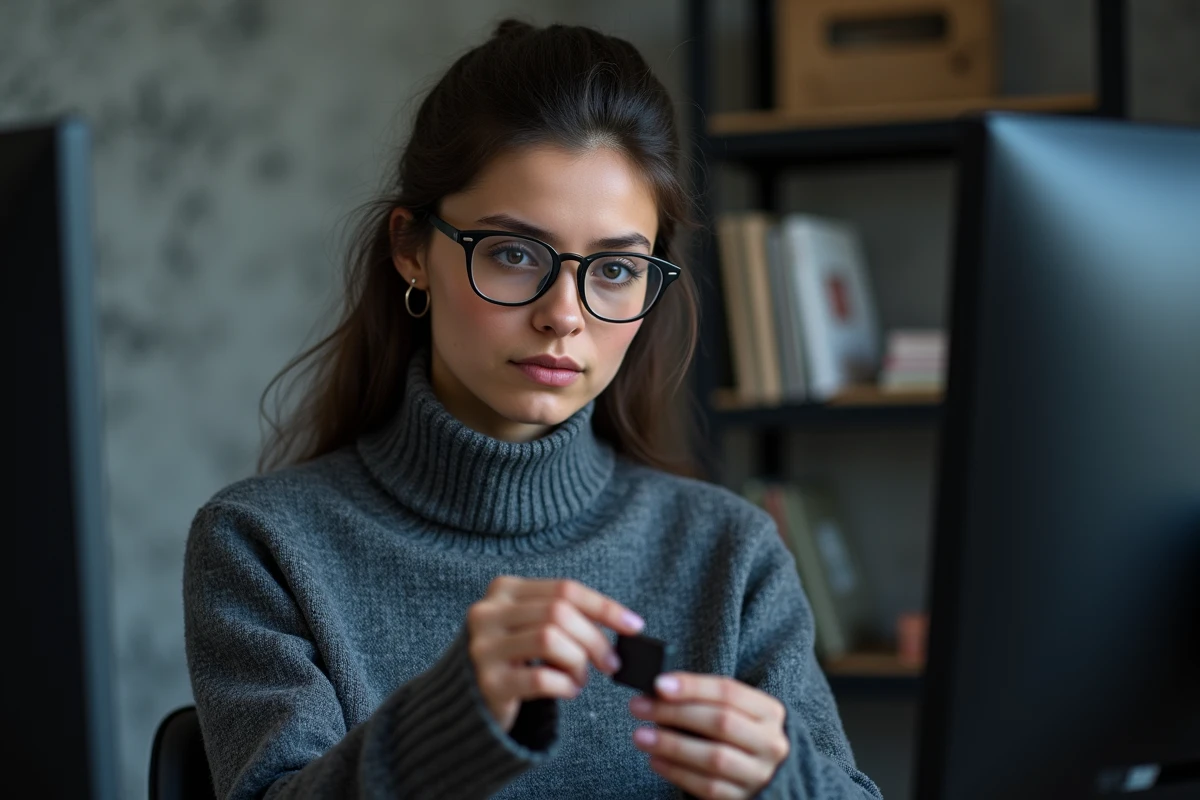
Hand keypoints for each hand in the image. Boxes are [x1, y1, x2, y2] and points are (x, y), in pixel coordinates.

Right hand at [467, 576, 644, 731]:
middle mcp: (487, 613)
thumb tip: (622, 625)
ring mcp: (483, 648)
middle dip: (595, 640)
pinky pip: (542, 679)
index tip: (634, 626)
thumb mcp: (531, 625)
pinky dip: (566, 686)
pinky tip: (567, 691)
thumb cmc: (513, 657)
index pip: (564, 589)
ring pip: (550, 640)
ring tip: (580, 678)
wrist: (465, 699)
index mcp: (503, 590)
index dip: (604, 606)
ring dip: (578, 663)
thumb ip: (565, 617)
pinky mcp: (488, 684)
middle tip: (610, 664)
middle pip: (559, 613)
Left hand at [629, 672, 789, 799]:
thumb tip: (660, 688)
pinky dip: (677, 772)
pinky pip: (707, 786)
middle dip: (675, 713)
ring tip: (641, 736)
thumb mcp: (730, 710)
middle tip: (640, 707)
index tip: (658, 684)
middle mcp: (770, 742)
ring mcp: (759, 773)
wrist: (758, 773)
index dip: (692, 686)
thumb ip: (702, 698)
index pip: (728, 691)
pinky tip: (656, 760)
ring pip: (714, 757)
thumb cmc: (735, 734)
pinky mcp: (743, 798)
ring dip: (672, 745)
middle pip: (720, 722)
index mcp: (769, 711)